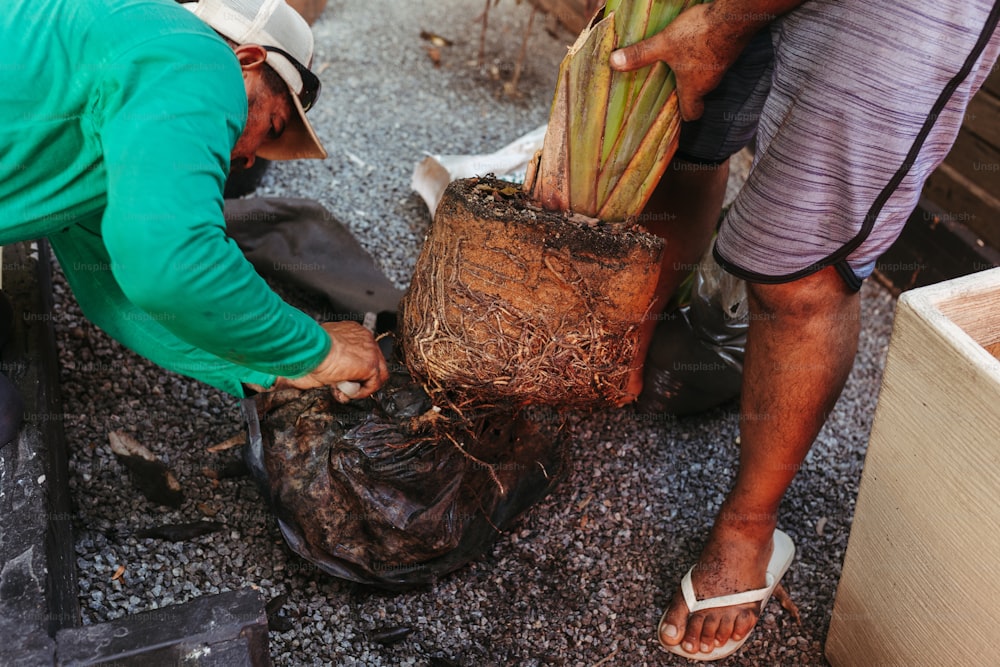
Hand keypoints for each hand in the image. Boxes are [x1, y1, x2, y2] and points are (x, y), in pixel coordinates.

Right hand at [274, 321, 388, 401]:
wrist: (311, 349)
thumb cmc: (310, 349)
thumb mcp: (324, 353)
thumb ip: (334, 359)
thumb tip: (332, 372)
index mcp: (353, 331)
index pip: (363, 351)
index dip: (355, 367)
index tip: (344, 375)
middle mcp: (365, 338)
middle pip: (374, 362)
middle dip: (361, 377)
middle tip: (345, 385)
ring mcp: (371, 350)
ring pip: (377, 374)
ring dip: (362, 385)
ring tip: (345, 389)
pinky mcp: (371, 365)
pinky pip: (374, 384)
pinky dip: (362, 392)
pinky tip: (347, 391)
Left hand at [609, 4, 751, 120]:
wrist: (737, 14)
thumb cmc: (699, 34)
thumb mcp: (664, 44)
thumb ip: (640, 55)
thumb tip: (614, 63)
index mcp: (694, 88)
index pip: (692, 114)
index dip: (683, 116)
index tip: (674, 113)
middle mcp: (710, 81)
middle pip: (697, 94)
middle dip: (685, 91)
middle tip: (669, 84)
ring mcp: (722, 65)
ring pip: (706, 76)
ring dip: (694, 71)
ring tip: (677, 61)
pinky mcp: (729, 49)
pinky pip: (714, 59)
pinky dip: (704, 55)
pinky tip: (694, 42)